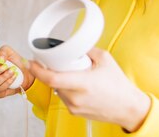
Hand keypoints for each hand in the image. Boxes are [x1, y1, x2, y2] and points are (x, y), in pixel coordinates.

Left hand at [27, 47, 150, 131]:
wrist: (127, 107)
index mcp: (83, 83)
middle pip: (52, 83)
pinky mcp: (74, 112)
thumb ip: (87, 50)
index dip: (38, 70)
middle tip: (51, 62)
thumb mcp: (105, 59)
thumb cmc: (118, 84)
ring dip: (58, 80)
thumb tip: (74, 45)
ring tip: (71, 73)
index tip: (31, 62)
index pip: (52, 79)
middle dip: (49, 71)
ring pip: (57, 89)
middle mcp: (76, 98)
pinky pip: (63, 96)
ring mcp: (74, 107)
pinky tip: (76, 84)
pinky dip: (66, 88)